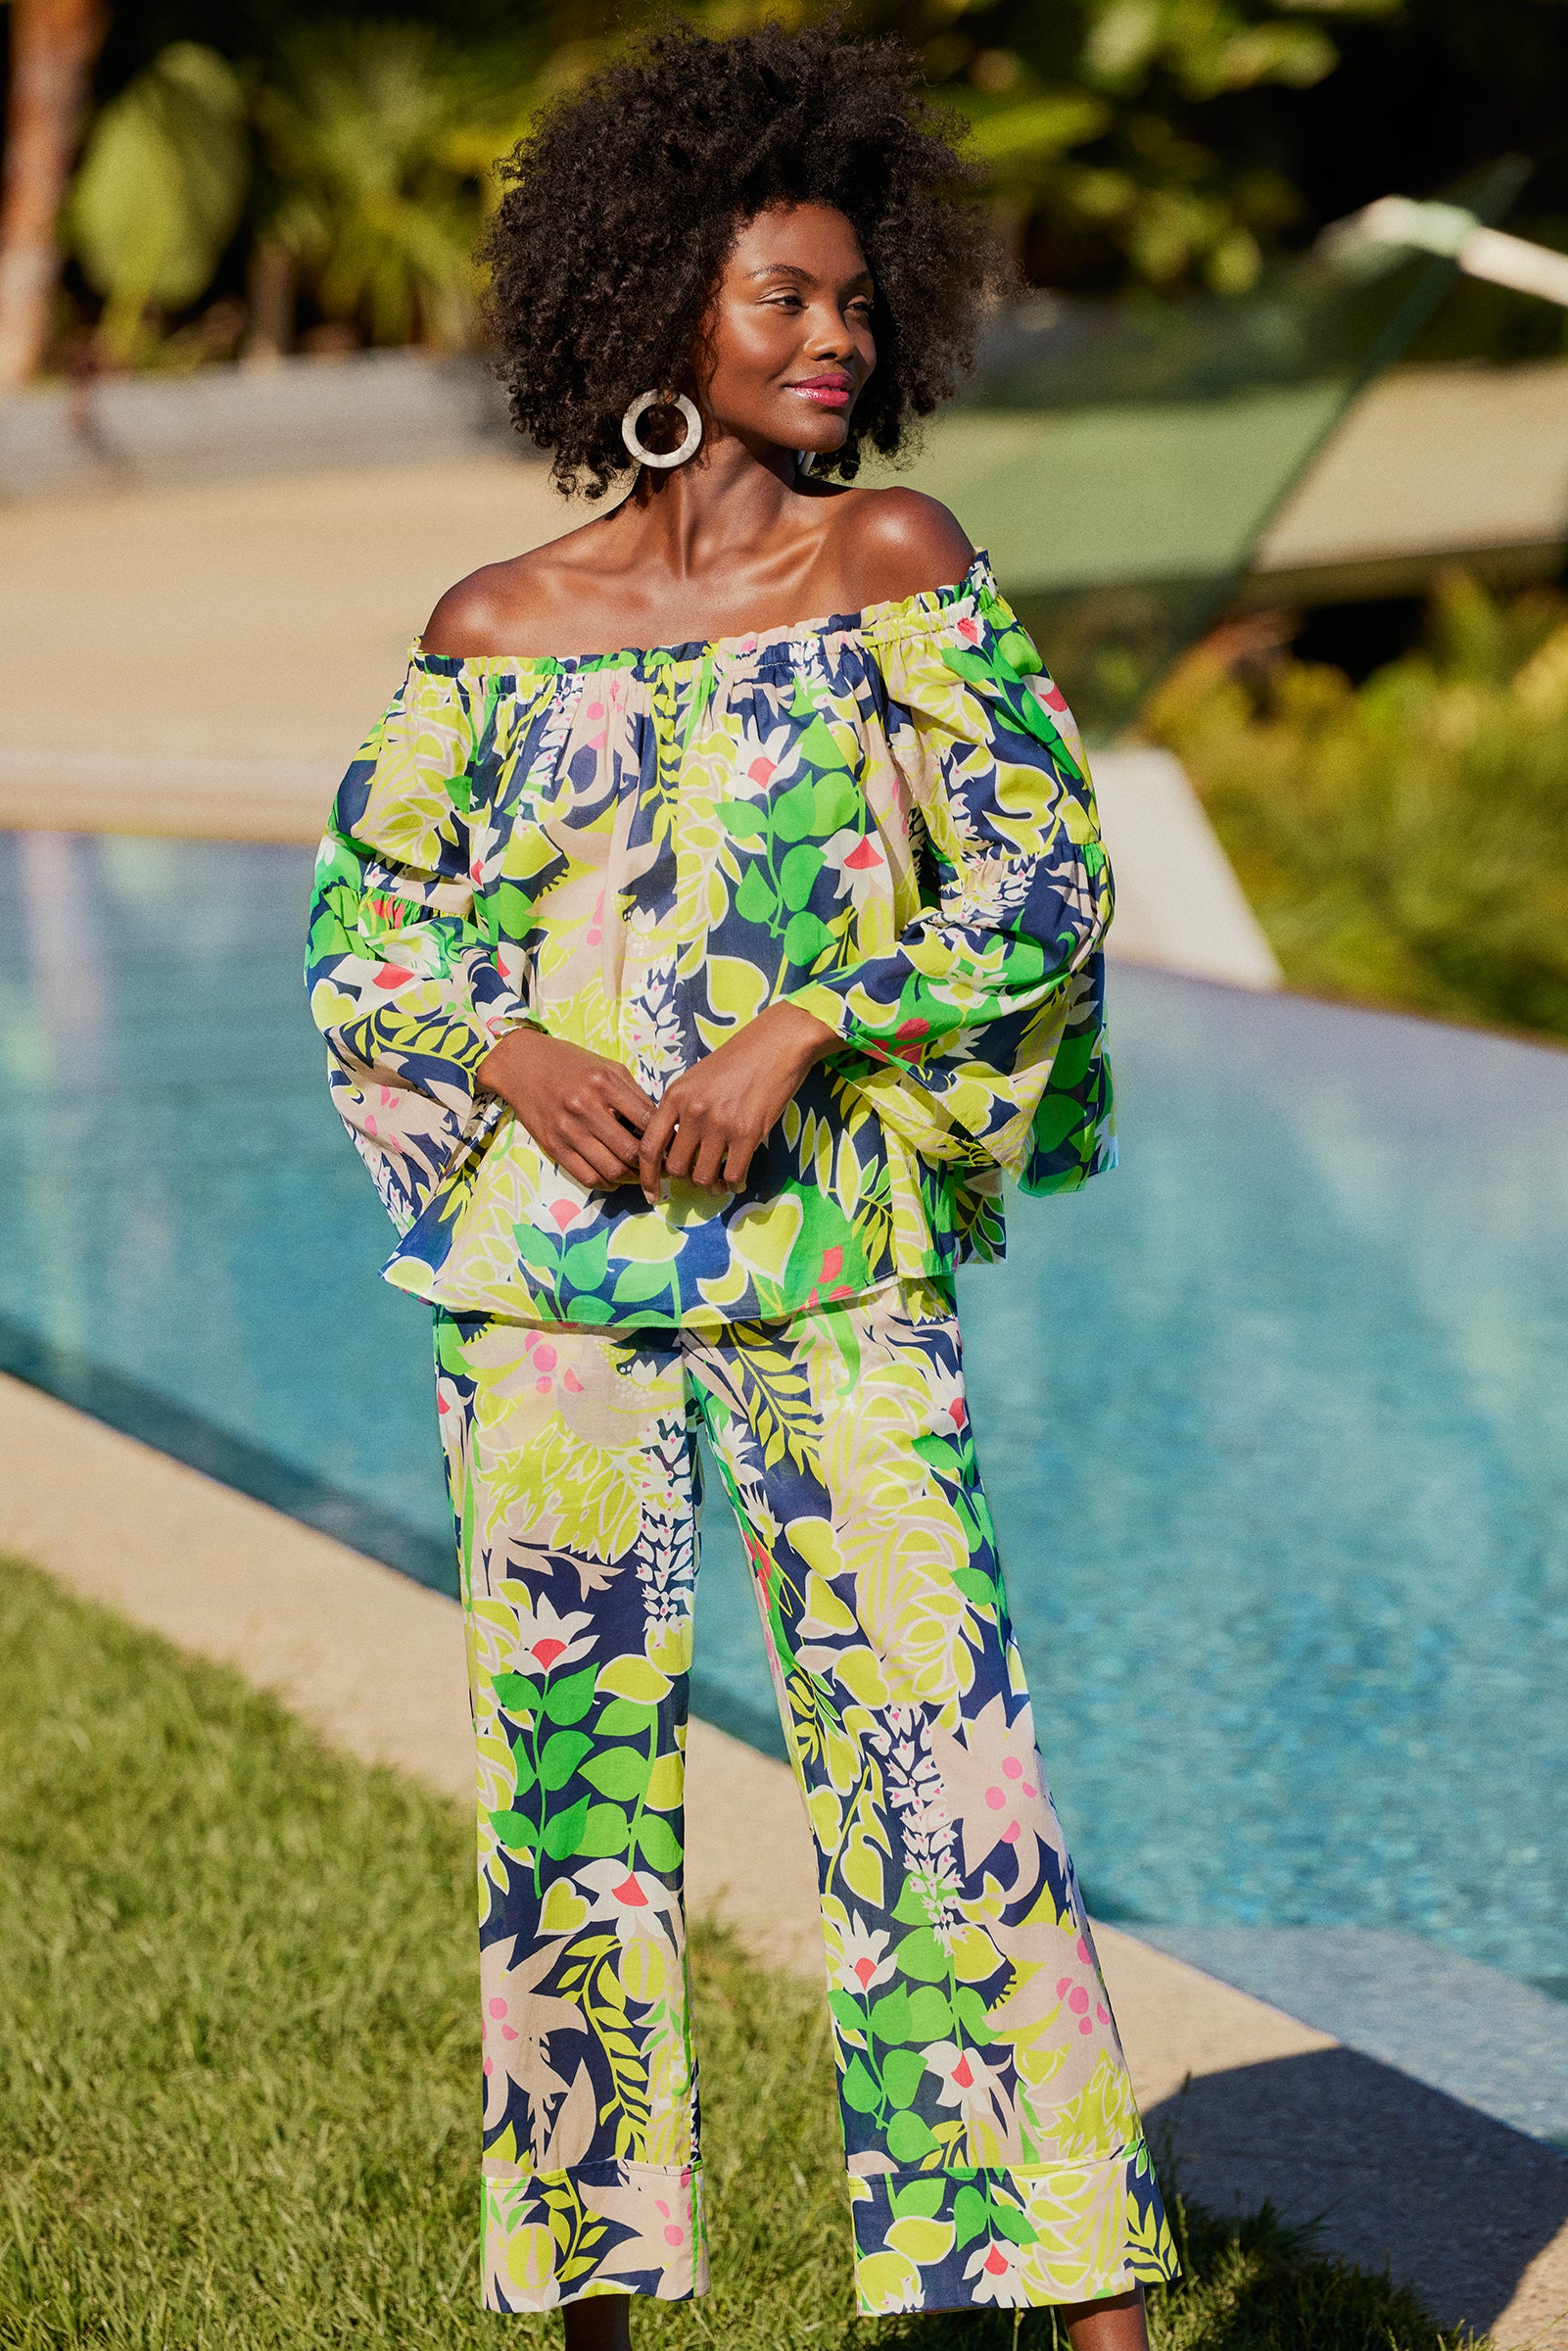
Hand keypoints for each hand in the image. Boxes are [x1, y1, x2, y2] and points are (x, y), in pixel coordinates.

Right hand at [478, 1028, 653, 1190]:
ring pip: (611, 1170)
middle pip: (631, 1151)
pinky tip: (615, 1177)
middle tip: (661, 1167)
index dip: (666, 1139)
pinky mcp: (553, 1146)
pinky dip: (607, 1183)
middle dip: (651, 1165)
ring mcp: (567, 1129)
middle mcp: (585, 1107)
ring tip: (641, 1175)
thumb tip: (661, 1126)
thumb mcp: (608, 1067)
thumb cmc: (571, 1063)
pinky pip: (586, 1177)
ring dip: (632, 1178)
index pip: (648, 1121)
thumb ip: (634, 1095)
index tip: (674, 1147)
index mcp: (604, 1083)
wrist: (521, 1064)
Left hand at [636, 1002, 837, 1203]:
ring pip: (703, 1177)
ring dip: (711, 1184)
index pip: (649, 1147)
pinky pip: (734, 1175)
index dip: (647, 1176)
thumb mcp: (697, 1078)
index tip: (650, 1192)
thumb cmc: (738, 1059)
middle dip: (686, 1178)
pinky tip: (738, 1178)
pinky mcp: (748, 1133)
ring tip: (719, 1179)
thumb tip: (675, 1146)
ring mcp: (720, 1124)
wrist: (777, 1043)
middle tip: (699, 1174)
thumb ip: (681, 1109)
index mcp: (675, 1096)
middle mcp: (693, 1112)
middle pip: (676, 1168)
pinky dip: (734, 1183)